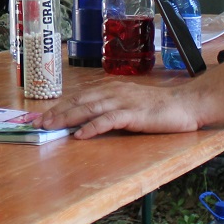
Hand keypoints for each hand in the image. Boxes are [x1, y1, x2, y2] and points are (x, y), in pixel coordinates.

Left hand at [37, 82, 204, 138]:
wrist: (184, 104)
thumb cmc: (157, 107)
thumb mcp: (129, 103)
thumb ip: (109, 107)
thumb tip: (86, 119)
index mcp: (110, 89)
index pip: (79, 96)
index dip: (60, 106)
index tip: (42, 115)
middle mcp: (113, 92)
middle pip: (79, 101)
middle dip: (57, 112)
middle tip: (38, 122)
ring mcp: (123, 102)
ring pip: (89, 108)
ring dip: (68, 118)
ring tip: (51, 126)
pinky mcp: (133, 114)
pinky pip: (108, 120)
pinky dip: (93, 127)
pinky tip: (81, 134)